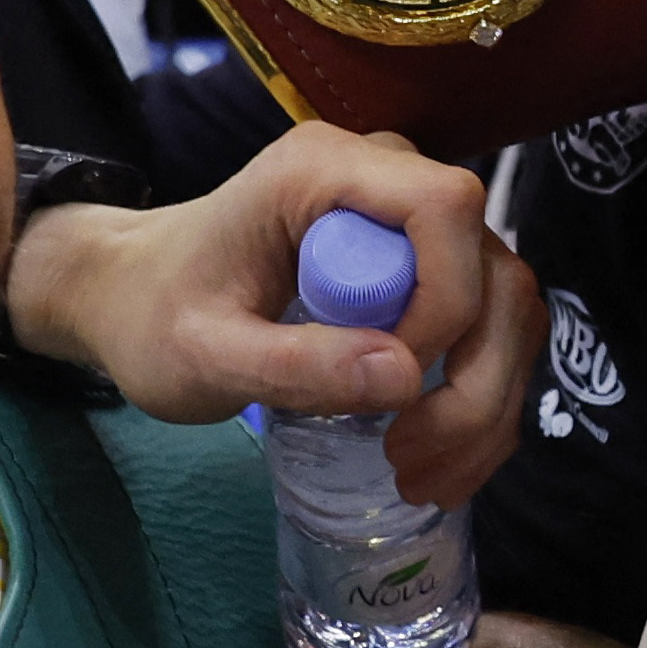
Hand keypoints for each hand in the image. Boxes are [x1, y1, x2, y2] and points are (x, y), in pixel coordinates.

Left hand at [4, 117, 531, 505]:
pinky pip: (490, 327)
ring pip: (507, 306)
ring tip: (421, 477)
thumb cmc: (155, 314)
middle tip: (410, 463)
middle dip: (475, 380)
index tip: (390, 383)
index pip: (444, 208)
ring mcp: (415, 225)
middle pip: (493, 269)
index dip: (443, 301)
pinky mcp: (428, 268)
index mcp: (328, 170)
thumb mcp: (200, 355)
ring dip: (486, 401)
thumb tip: (407, 377)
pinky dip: (481, 400)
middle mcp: (389, 180)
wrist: (139, 297)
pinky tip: (438, 458)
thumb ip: (292, 364)